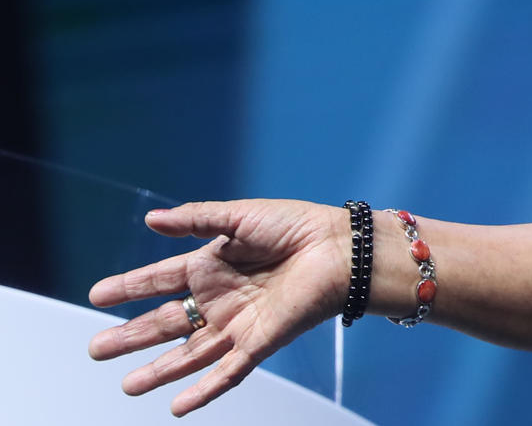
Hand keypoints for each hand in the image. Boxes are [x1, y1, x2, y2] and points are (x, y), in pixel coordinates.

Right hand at [86, 198, 350, 416]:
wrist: (341, 250)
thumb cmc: (297, 227)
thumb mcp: (241, 217)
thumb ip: (196, 220)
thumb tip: (151, 219)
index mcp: (212, 266)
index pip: (160, 280)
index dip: (129, 288)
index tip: (97, 295)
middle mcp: (220, 298)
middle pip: (166, 322)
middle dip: (130, 337)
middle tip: (96, 348)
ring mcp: (238, 323)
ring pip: (189, 354)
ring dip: (159, 371)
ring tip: (127, 384)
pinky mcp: (259, 342)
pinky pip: (227, 372)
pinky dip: (203, 390)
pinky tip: (177, 406)